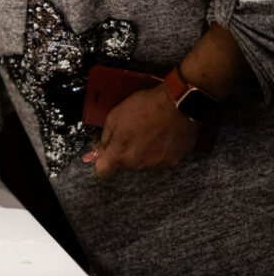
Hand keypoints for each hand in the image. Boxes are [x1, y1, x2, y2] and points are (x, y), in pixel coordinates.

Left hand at [83, 83, 200, 179]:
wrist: (178, 104)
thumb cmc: (146, 107)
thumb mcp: (114, 117)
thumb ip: (105, 138)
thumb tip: (98, 149)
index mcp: (121, 155)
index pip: (104, 171)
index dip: (102, 162)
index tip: (104, 155)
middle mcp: (139, 164)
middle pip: (126, 164)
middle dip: (125, 151)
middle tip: (131, 132)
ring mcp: (158, 164)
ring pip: (144, 161)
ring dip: (143, 150)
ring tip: (149, 131)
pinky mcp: (174, 161)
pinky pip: (161, 158)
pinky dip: (160, 150)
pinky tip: (161, 135)